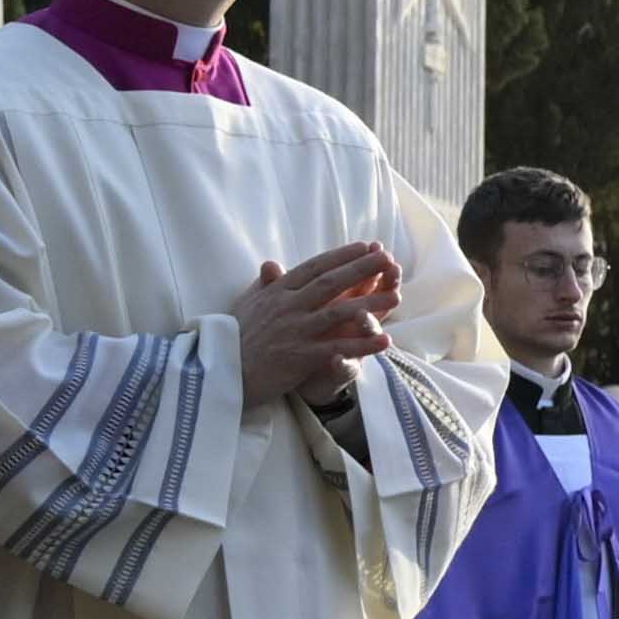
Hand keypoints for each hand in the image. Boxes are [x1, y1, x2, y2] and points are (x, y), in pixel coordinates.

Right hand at [236, 242, 402, 410]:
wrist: (222, 371)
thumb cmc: (233, 337)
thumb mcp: (246, 304)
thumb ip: (264, 285)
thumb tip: (272, 264)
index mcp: (277, 291)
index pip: (315, 267)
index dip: (342, 256)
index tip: (366, 246)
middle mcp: (287, 306)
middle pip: (331, 283)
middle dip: (362, 269)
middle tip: (389, 259)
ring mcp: (294, 331)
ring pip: (338, 313)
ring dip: (370, 304)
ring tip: (397, 296)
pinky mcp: (299, 357)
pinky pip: (337, 349)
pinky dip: (362, 346)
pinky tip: (385, 341)